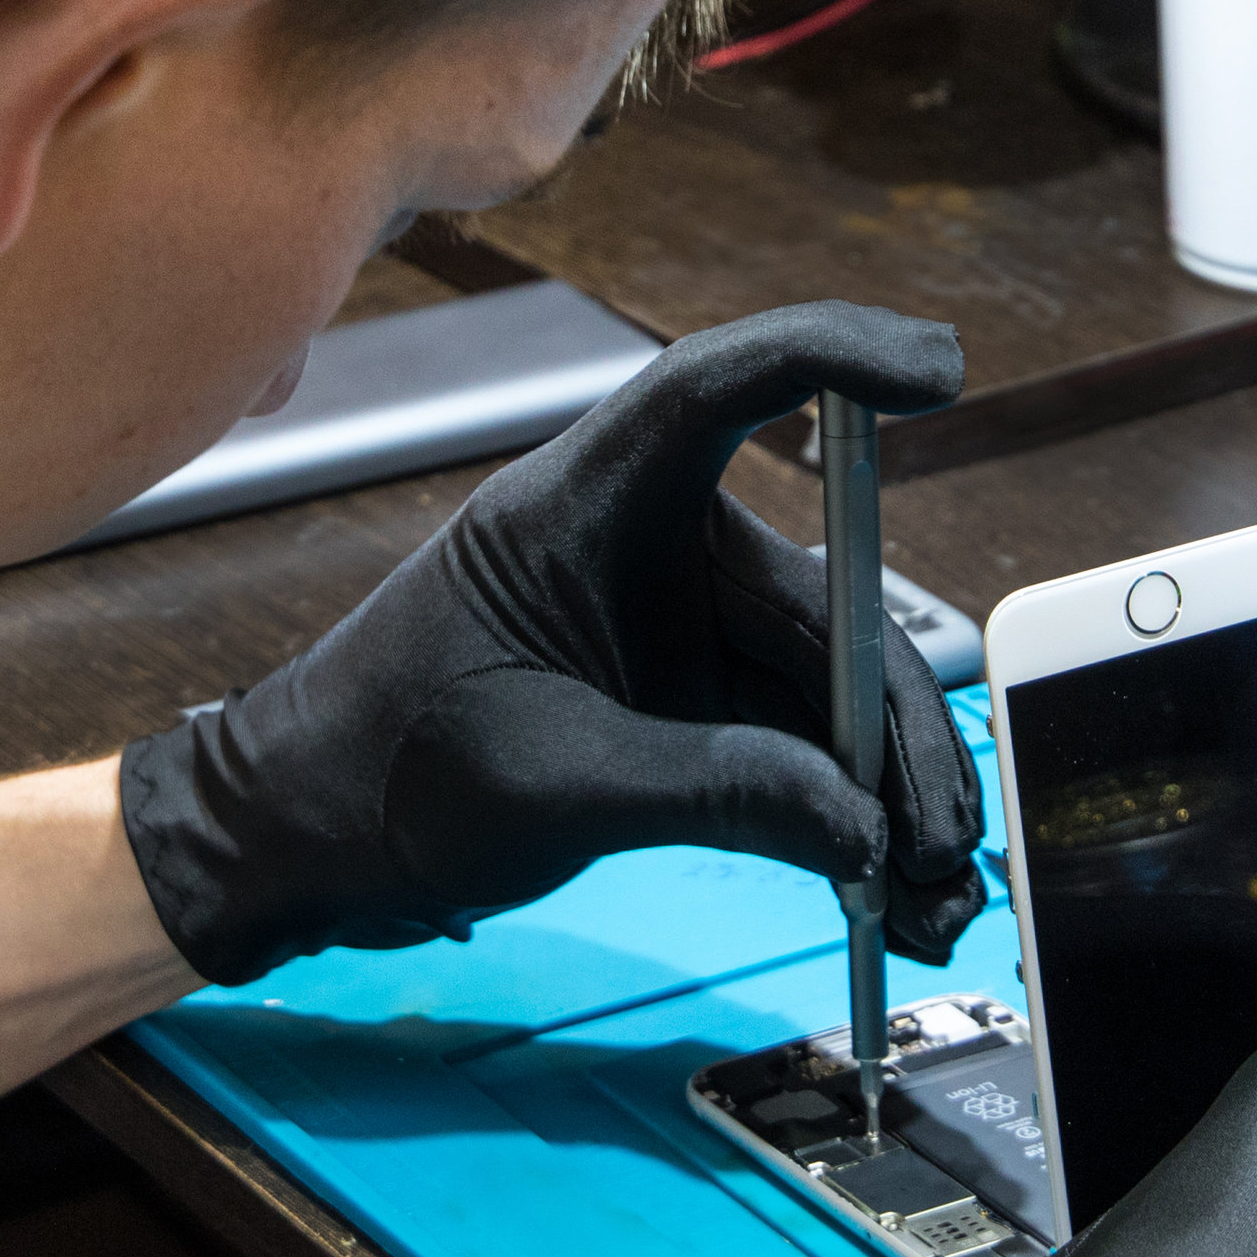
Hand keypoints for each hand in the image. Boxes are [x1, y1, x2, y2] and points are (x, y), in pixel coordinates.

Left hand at [122, 303, 985, 987]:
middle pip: (826, 604)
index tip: (938, 373)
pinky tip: (893, 893)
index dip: (832, 356)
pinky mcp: (690, 708)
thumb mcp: (553, 785)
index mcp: (584, 507)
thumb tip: (863, 828)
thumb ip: (714, 794)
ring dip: (890, 798)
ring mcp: (679, 632)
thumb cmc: (383, 772)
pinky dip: (848, 823)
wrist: (311, 842)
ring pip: (829, 694)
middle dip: (898, 732)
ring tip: (935, 900)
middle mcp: (652, 552)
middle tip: (945, 841)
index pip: (717, 391)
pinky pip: (799, 753)